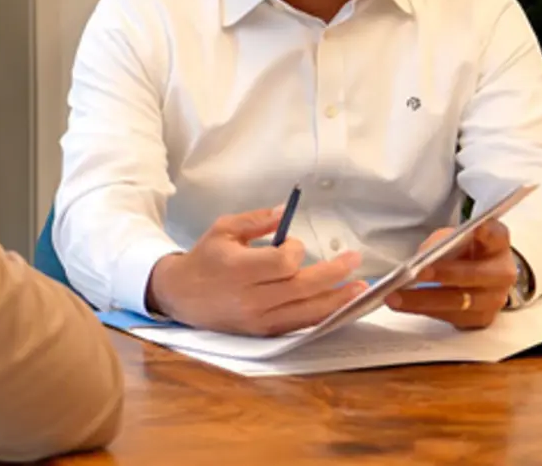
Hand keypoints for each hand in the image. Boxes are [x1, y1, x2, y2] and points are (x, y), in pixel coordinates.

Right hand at [146, 206, 365, 335]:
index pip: (282, 263)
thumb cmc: (205, 257)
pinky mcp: (263, 331)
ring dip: (337, 300)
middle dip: (333, 274)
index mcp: (239, 268)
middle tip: (355, 260)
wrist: (181, 295)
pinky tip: (339, 306)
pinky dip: (322, 315)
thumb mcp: (224, 229)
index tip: (291, 242)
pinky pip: (299, 325)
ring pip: (306, 311)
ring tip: (361, 289)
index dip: (296, 250)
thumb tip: (285, 211)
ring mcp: (258, 318)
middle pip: (302, 288)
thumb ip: (256, 220)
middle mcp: (250, 297)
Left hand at [385, 219, 515, 329]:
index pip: (496, 235)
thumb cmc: (465, 252)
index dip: (487, 232)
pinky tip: (404, 305)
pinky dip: (424, 310)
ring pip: (460, 302)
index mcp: (497, 245)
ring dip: (424, 299)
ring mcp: (494, 299)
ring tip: (395, 297)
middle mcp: (501, 273)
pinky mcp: (481, 318)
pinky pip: (451, 316)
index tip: (476, 228)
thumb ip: (442, 241)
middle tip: (417, 272)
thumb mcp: (455, 237)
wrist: (481, 278)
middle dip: (445, 274)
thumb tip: (423, 257)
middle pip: (475, 274)